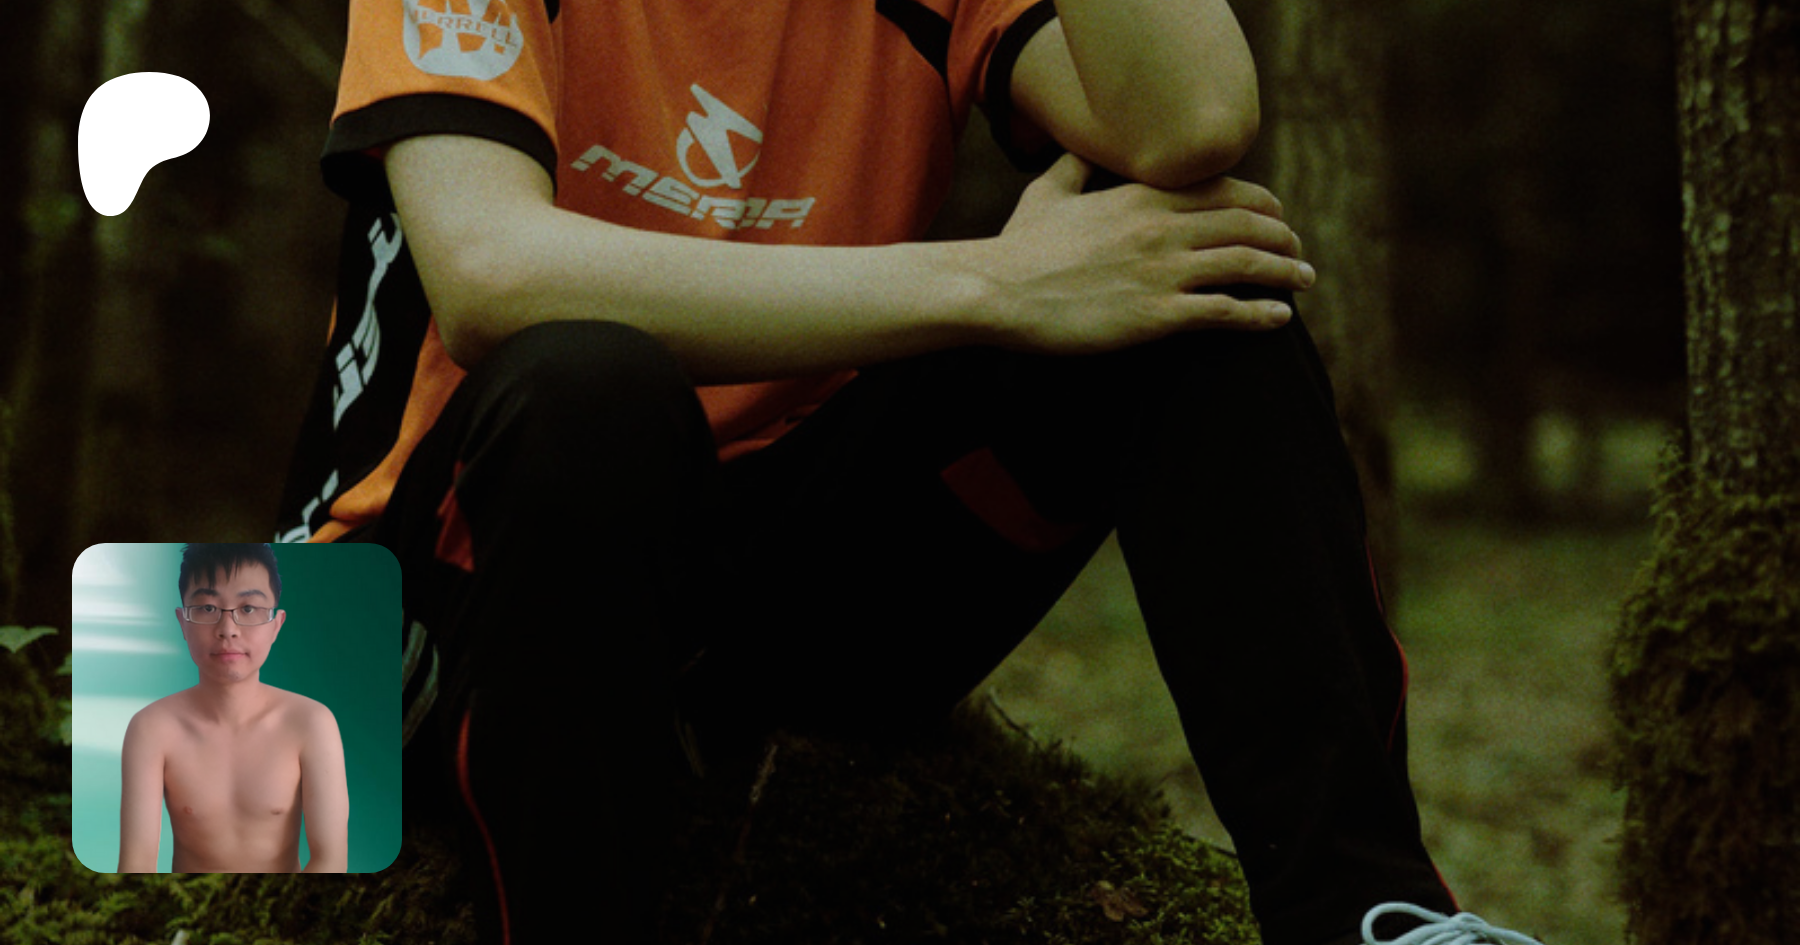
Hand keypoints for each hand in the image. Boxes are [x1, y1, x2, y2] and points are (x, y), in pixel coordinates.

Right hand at [978, 152, 1311, 355]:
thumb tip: (1083, 146)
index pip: (1222, 189)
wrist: (997, 291)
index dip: (1261, 202)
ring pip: (1246, 263)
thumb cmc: (1020, 246)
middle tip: (1298, 252)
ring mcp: (1161, 271)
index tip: (1276, 215)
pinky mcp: (1156, 315)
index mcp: (1142, 196)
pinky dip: (1260, 313)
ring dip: (1284, 272)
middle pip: (1246, 223)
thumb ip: (1075, 166)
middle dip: (1282, 237)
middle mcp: (1161, 228)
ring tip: (1304, 280)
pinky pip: (1224, 311)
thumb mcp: (1048, 192)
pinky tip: (1279, 317)